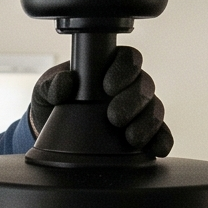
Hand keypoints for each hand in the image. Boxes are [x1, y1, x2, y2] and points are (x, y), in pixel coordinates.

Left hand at [27, 47, 171, 156]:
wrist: (51, 138)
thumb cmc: (54, 104)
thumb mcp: (44, 91)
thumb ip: (52, 84)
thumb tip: (66, 82)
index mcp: (109, 68)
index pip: (128, 58)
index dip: (124, 69)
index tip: (108, 86)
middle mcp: (129, 87)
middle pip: (145, 84)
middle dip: (133, 101)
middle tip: (114, 117)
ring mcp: (139, 112)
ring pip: (156, 109)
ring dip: (147, 123)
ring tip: (130, 137)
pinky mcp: (144, 136)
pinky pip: (162, 136)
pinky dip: (162, 141)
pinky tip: (156, 150)